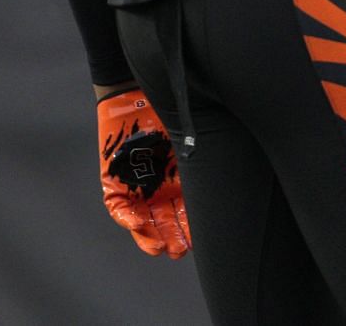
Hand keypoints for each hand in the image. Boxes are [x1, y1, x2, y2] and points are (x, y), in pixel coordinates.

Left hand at [97, 89, 190, 257]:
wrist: (135, 94)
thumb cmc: (170, 111)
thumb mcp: (192, 136)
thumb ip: (203, 157)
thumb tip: (231, 178)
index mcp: (180, 180)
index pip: (188, 213)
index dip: (192, 229)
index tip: (199, 240)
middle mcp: (159, 187)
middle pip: (166, 221)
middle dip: (173, 238)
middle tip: (179, 251)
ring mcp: (136, 187)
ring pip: (144, 221)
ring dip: (151, 236)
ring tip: (159, 249)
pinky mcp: (114, 183)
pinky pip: (118, 208)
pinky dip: (127, 218)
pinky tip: (137, 225)